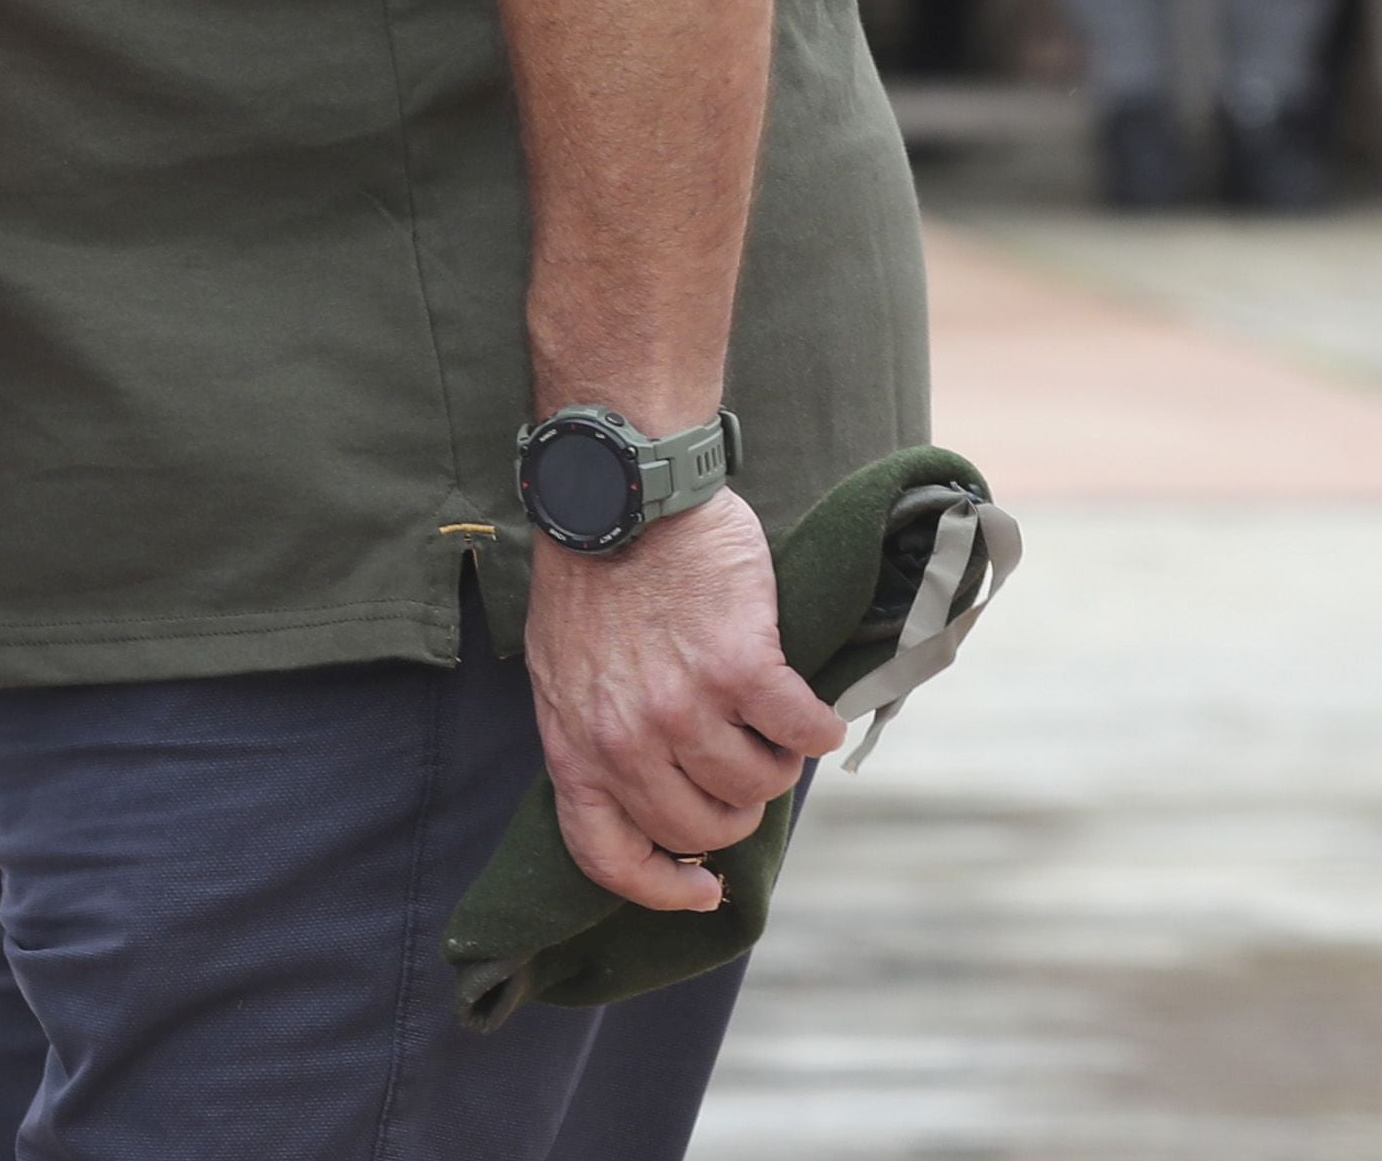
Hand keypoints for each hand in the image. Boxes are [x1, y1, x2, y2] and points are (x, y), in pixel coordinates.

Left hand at [522, 494, 846, 915]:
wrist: (622, 492)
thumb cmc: (592, 575)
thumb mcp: (563, 670)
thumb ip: (594, 731)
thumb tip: (641, 783)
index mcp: (575, 745)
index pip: (608, 856)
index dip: (661, 890)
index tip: (702, 889)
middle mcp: (626, 740)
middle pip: (699, 830)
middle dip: (734, 811)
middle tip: (746, 767)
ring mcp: (683, 707)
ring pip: (756, 786)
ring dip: (777, 763)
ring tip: (774, 724)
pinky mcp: (740, 668)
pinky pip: (801, 732)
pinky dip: (818, 729)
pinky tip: (814, 711)